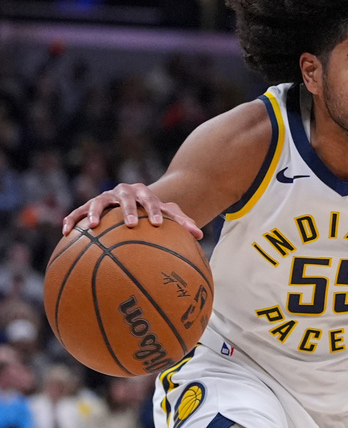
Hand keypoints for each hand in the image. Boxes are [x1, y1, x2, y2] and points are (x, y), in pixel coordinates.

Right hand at [61, 183, 202, 239]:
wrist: (133, 199)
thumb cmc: (152, 212)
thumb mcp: (167, 215)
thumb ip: (182, 223)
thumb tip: (200, 235)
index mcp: (143, 193)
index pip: (151, 200)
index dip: (154, 211)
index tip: (158, 224)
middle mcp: (123, 192)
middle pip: (125, 199)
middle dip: (128, 210)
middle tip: (130, 225)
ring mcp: (105, 198)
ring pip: (97, 202)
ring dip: (94, 212)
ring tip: (92, 226)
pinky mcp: (88, 205)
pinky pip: (77, 212)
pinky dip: (72, 219)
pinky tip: (66, 232)